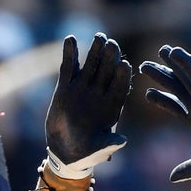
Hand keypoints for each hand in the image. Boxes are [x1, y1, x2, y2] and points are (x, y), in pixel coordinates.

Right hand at [43, 33, 131, 179]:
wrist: (65, 151)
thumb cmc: (86, 153)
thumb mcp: (99, 150)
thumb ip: (109, 144)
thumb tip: (123, 140)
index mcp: (112, 107)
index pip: (119, 88)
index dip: (122, 77)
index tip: (125, 65)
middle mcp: (99, 94)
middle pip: (106, 72)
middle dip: (110, 58)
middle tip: (112, 44)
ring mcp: (83, 89)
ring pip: (90, 66)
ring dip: (94, 51)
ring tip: (99, 36)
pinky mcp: (66, 87)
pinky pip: (68, 68)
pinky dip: (70, 54)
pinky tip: (70, 39)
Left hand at [139, 45, 190, 182]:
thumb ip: (186, 169)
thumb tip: (172, 177)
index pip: (176, 106)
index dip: (162, 100)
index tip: (147, 94)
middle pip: (177, 86)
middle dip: (162, 76)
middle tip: (145, 67)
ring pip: (186, 76)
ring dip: (172, 64)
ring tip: (160, 52)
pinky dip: (185, 62)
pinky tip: (173, 52)